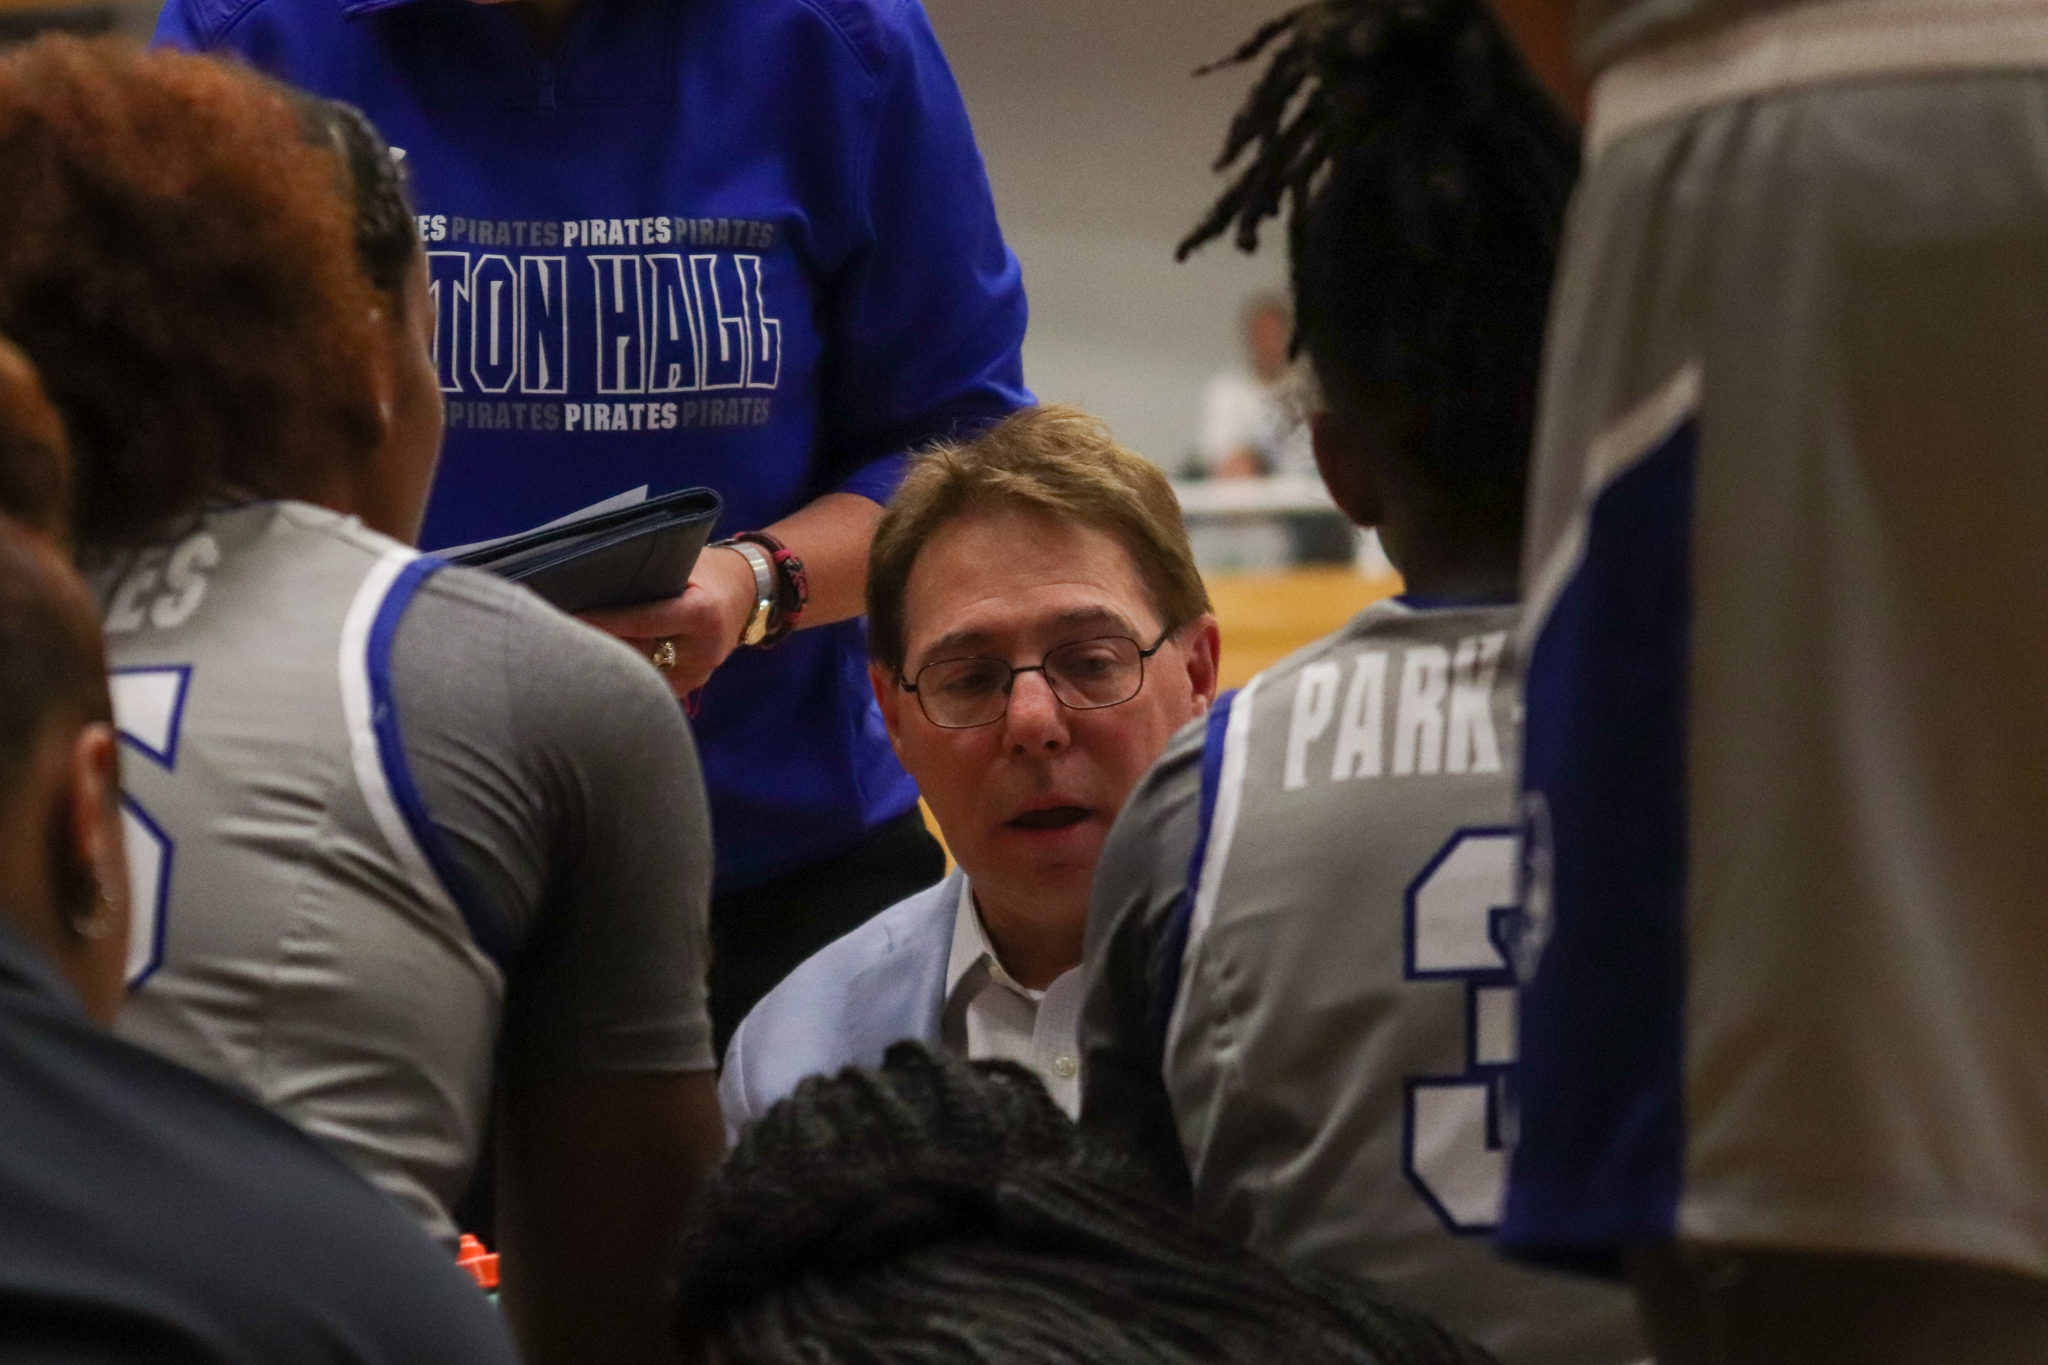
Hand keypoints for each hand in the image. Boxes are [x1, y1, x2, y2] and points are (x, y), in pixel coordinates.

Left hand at [580, 545, 756, 696]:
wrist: (748, 593)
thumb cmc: (709, 570)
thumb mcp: (687, 562)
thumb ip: (651, 574)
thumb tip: (596, 578)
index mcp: (703, 614)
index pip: (644, 621)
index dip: (605, 620)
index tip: (570, 617)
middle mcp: (703, 651)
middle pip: (638, 653)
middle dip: (600, 645)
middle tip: (561, 638)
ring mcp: (698, 674)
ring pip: (640, 675)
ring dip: (608, 663)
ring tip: (573, 651)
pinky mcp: (690, 687)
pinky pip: (649, 683)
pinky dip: (624, 673)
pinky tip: (598, 665)